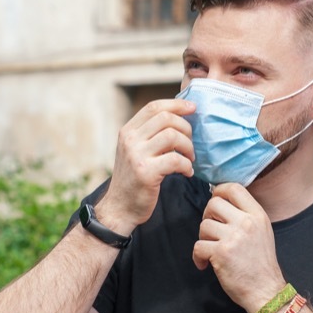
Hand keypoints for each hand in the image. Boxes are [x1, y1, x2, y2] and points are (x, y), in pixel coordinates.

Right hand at [95, 98, 194, 234]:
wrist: (120, 207)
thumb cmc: (134, 179)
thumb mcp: (135, 151)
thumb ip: (149, 134)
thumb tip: (179, 116)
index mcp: (127, 131)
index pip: (154, 107)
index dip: (177, 104)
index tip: (193, 108)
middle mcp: (130, 140)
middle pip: (166, 118)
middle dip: (186, 128)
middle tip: (190, 144)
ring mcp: (136, 156)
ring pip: (173, 136)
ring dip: (188, 147)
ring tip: (189, 159)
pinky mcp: (146, 173)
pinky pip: (176, 160)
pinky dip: (187, 165)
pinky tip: (186, 172)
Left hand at [192, 183, 286, 312]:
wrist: (265, 291)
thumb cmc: (261, 264)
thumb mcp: (262, 231)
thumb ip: (245, 216)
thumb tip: (221, 202)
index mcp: (258, 215)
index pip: (234, 188)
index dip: (219, 192)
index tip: (215, 204)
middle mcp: (246, 222)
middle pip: (214, 203)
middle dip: (208, 216)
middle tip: (212, 231)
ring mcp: (234, 237)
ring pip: (204, 225)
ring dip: (203, 239)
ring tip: (212, 250)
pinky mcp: (221, 252)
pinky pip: (198, 246)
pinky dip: (198, 257)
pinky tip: (205, 264)